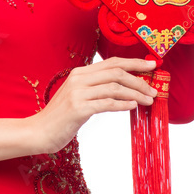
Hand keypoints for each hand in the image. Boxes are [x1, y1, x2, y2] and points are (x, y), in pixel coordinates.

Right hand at [31, 57, 158, 155]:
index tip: (152, 66)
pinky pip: (106, 103)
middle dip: (139, 79)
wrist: (38, 131)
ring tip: (149, 100)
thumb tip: (124, 88)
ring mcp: (77, 93)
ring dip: (135, 93)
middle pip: (116, 72)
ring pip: (114, 87)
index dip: (134, 62)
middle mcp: (79, 79)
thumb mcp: (78, 97)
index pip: (112, 62)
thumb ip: (96, 89)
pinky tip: (133, 106)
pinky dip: (122, 104)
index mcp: (80, 73)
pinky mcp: (78, 108)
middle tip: (154, 89)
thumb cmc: (61, 117)